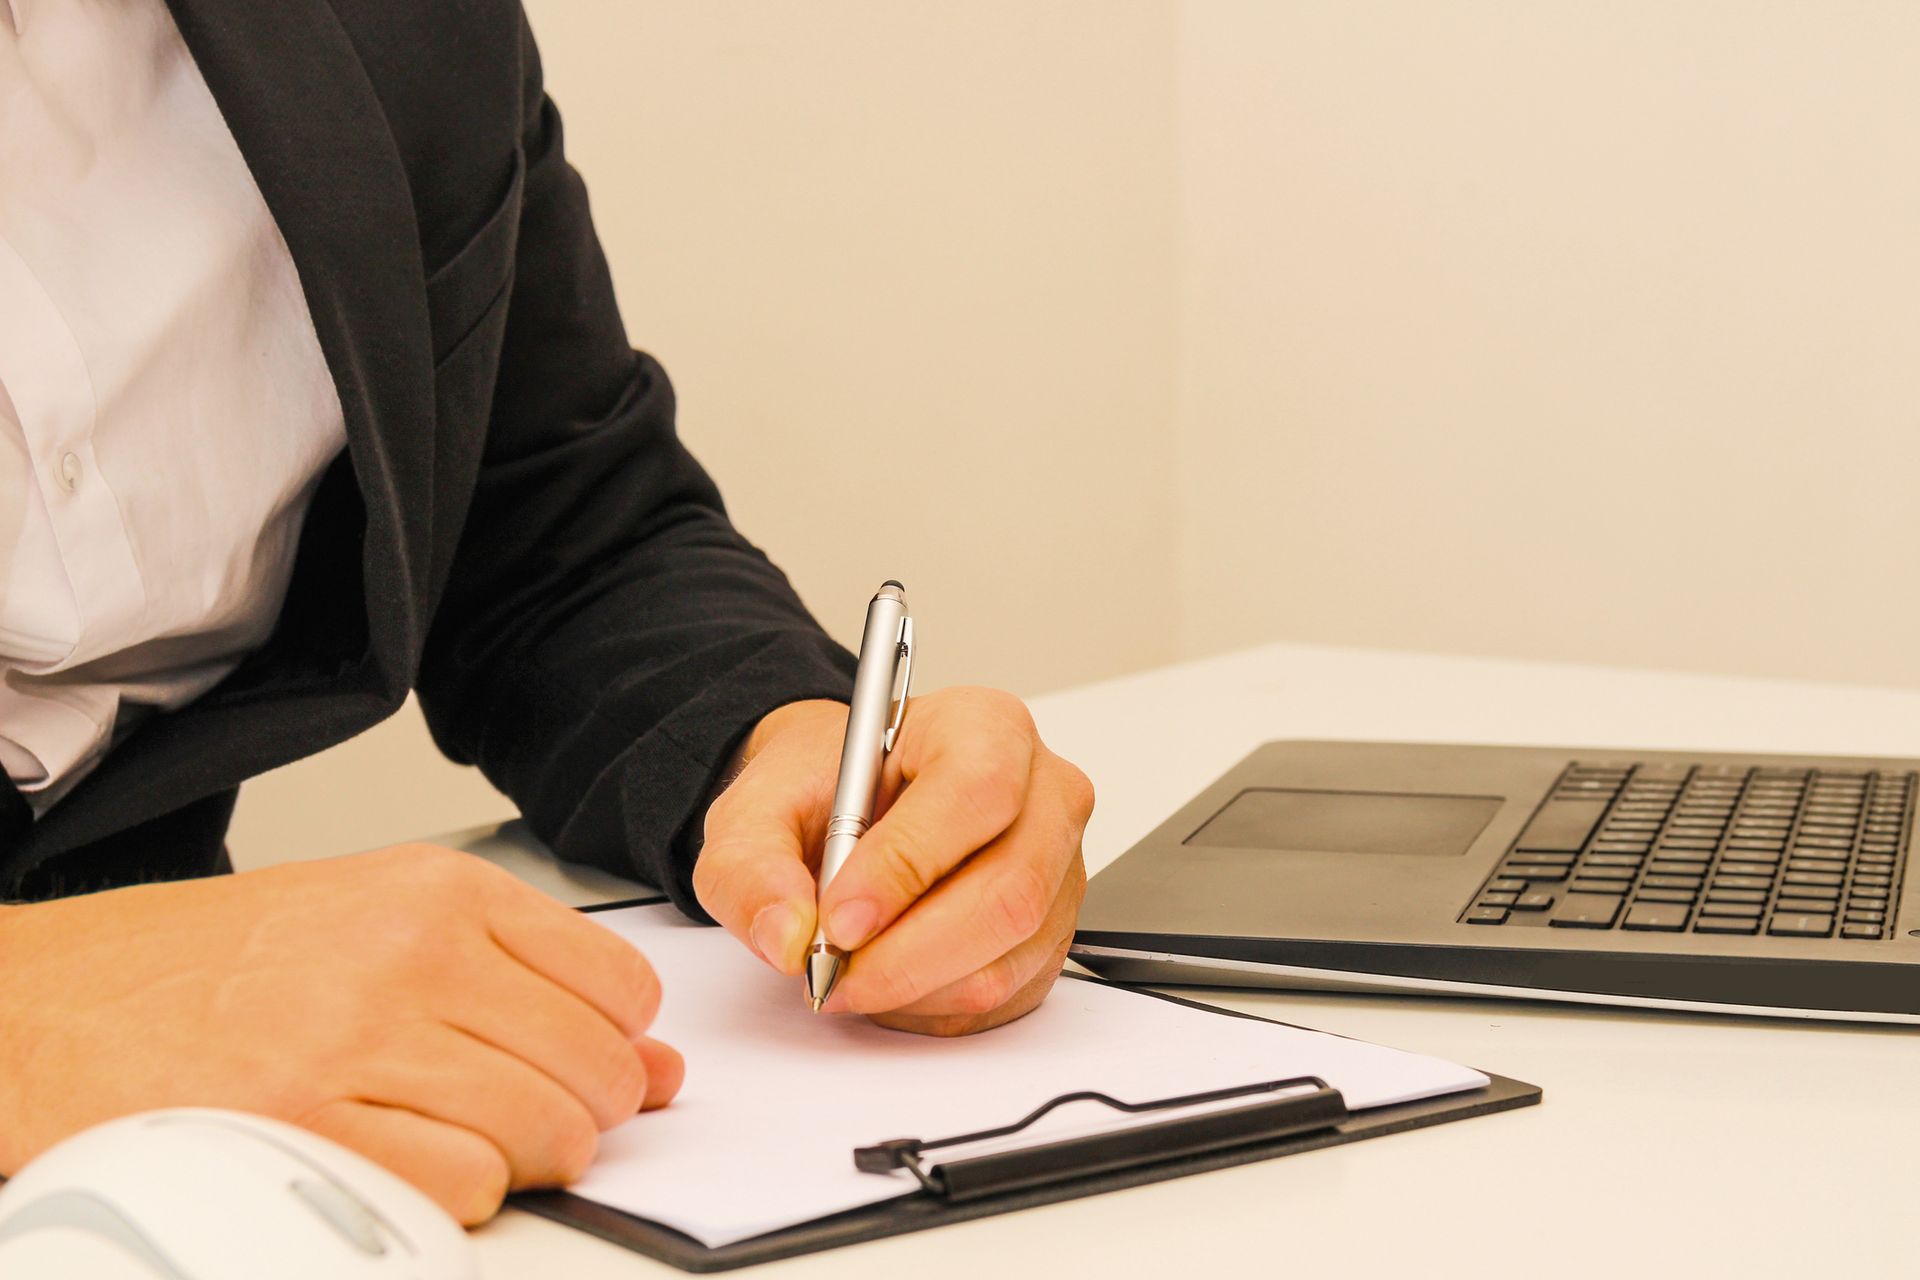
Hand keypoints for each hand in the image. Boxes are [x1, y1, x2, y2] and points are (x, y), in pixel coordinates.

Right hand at [0, 844, 681, 1223]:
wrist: (61, 997)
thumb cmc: (223, 960)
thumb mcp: (384, 921)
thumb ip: (529, 981)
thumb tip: (657, 1065)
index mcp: (440, 890)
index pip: (619, 986)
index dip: (618, 1044)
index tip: (583, 1060)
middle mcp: (412, 952)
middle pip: (593, 1067)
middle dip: (585, 1114)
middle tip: (536, 1117)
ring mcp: (358, 1039)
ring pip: (544, 1132)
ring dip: (528, 1159)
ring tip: (474, 1141)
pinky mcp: (306, 1125)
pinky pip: (464, 1186)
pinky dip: (462, 1193)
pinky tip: (413, 1162)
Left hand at [693, 687, 1093, 1035]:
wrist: (845, 808)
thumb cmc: (823, 790)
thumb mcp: (756, 809)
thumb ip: (753, 866)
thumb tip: (786, 935)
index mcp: (982, 726)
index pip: (974, 793)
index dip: (907, 866)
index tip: (839, 919)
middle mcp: (1042, 792)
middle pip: (1009, 890)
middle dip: (908, 954)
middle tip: (833, 971)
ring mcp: (1059, 866)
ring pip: (1007, 956)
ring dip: (915, 988)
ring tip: (851, 969)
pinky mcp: (1053, 930)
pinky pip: (1007, 993)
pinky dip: (935, 1006)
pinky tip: (890, 978)